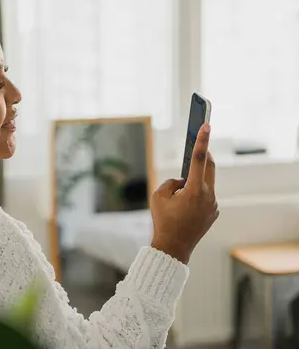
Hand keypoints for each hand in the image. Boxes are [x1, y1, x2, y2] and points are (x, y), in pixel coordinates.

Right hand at [150, 124, 218, 263]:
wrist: (173, 247)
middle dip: (203, 154)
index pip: (198, 158)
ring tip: (179, 193)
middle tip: (198, 143)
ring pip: (206, 183)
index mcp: (194, 190)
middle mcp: (208, 195)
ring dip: (195, 180)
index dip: (202, 139)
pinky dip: (196, 194)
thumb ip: (171, 182)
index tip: (206, 124)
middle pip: (209, 167)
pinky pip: (205, 196)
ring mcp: (213, 205)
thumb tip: (183, 180)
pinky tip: (184, 206)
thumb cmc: (163, 220)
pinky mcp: (213, 212)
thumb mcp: (158, 196)